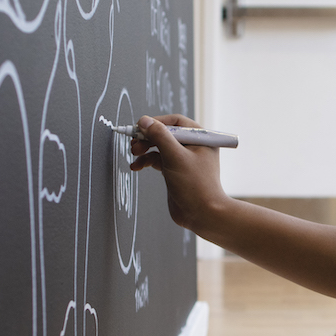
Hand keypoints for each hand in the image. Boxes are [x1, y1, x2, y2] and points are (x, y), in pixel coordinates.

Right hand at [126, 114, 225, 234]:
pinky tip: (136, 166)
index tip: (140, 126)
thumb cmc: (196, 186)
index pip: (175, 122)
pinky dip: (146, 161)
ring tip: (133, 153)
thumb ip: (159, 136)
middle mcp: (193, 146)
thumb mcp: (175, 157)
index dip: (157, 122)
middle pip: (165, 133)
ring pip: (159, 147)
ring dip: (145, 149)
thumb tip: (144, 121)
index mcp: (200, 138)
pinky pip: (158, 160)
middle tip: (134, 142)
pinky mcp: (175, 172)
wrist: (201, 214)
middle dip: (148, 137)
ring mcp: (184, 159)